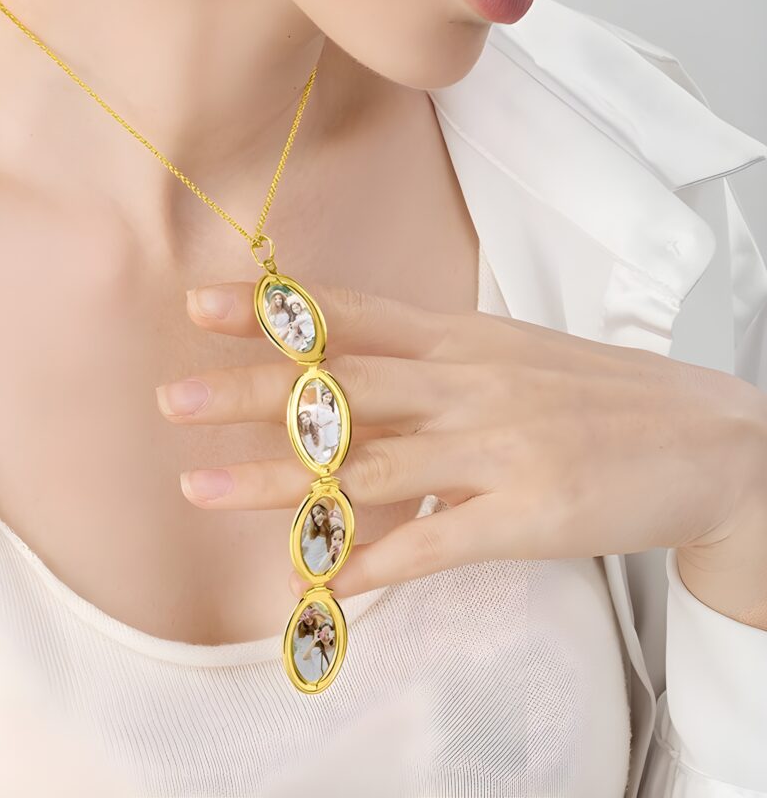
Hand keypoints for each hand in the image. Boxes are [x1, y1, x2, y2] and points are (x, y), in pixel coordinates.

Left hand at [154, 279, 766, 603]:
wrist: (712, 442)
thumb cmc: (593, 397)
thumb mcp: (503, 357)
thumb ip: (422, 367)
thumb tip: (341, 381)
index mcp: (460, 339)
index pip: (350, 315)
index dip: (273, 311)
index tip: (198, 304)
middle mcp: (468, 383)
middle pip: (342, 384)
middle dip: (250, 392)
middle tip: (170, 401)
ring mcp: (500, 447)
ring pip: (370, 464)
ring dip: (280, 483)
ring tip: (201, 488)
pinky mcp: (532, 514)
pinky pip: (436, 542)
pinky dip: (371, 561)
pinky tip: (312, 579)